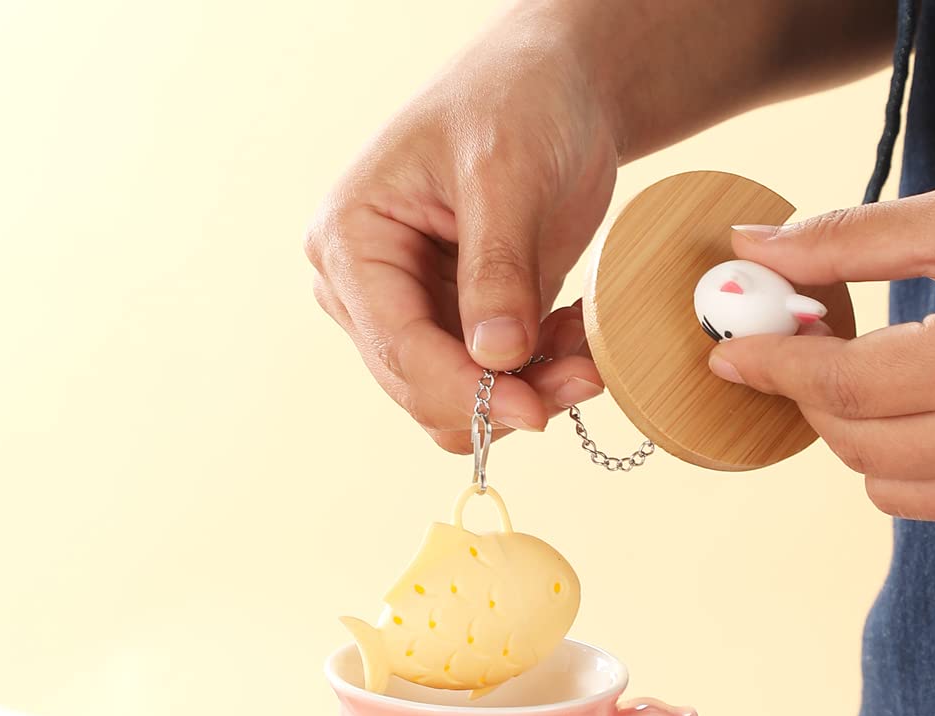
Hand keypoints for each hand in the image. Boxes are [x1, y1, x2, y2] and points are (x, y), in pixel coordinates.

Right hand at [304, 16, 612, 452]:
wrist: (553, 87)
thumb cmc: (514, 100)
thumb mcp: (507, 171)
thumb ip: (498, 270)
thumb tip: (497, 359)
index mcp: (349, 241)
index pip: (397, 347)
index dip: (464, 390)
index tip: (534, 409)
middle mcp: (364, 290)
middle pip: (423, 389)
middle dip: (502, 396)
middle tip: (583, 378)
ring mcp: (408, 314)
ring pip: (458, 402)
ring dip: (526, 393)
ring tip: (585, 354)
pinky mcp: (454, 329)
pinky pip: (490, 385)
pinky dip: (537, 378)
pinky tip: (575, 340)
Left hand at [707, 159, 934, 519]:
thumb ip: (852, 241)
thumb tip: (751, 252)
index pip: (847, 388)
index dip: (776, 367)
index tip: (730, 350)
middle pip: (859, 448)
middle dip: (815, 400)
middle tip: (807, 350)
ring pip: (894, 492)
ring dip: (863, 439)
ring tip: (882, 377)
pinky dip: (922, 462)